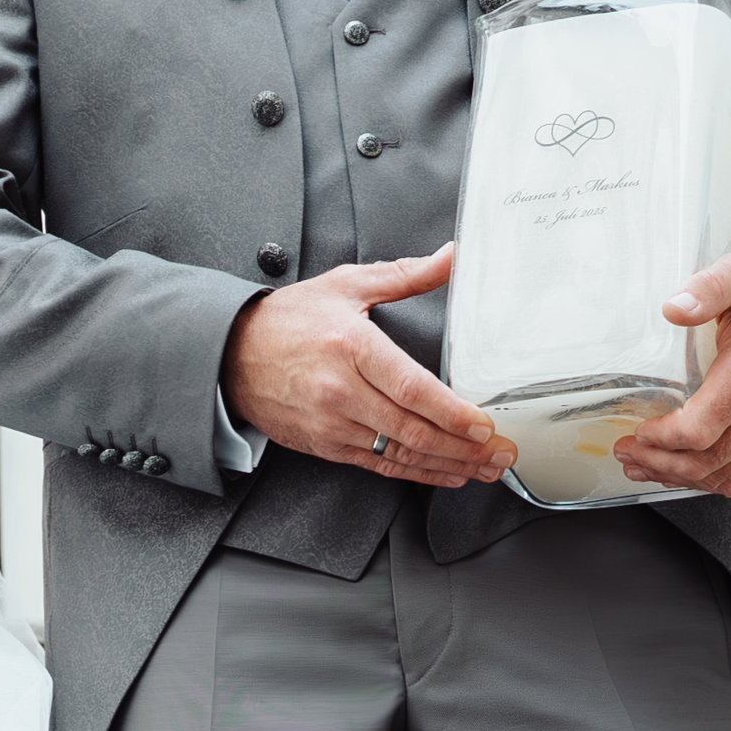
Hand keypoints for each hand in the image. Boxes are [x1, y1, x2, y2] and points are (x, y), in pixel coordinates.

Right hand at [221, 245, 514, 487]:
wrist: (230, 355)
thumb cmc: (287, 320)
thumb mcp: (346, 285)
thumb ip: (405, 274)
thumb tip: (450, 256)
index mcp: (351, 347)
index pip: (413, 389)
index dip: (453, 414)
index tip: (485, 424)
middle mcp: (341, 391)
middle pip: (413, 430)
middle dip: (464, 447)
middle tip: (500, 453)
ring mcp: (332, 423)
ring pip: (400, 455)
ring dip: (448, 465)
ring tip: (483, 468)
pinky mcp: (325, 445)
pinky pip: (379, 466)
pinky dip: (417, 473)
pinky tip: (445, 472)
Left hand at [612, 255, 730, 497]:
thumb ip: (708, 287)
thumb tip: (674, 307)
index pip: (698, 430)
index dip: (660, 439)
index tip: (637, 431)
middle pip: (704, 461)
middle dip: (658, 462)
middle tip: (628, 452)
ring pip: (721, 476)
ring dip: (678, 477)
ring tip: (645, 466)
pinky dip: (708, 483)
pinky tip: (683, 473)